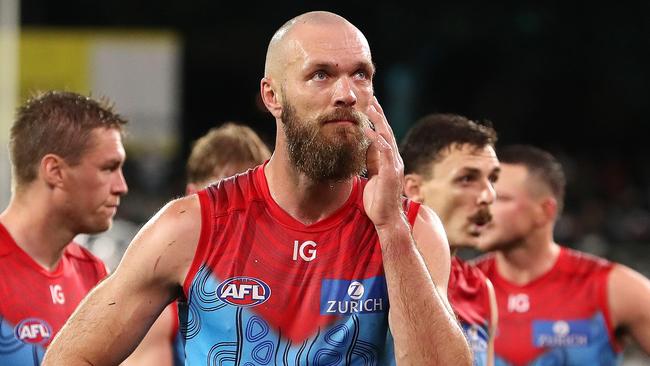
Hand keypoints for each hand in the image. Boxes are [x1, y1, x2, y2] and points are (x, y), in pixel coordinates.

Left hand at [363, 96, 404, 227]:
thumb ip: (372, 163)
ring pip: (387, 138)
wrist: (386, 219)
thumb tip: (364, 150)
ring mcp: (394, 165)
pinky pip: (383, 152)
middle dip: (379, 115)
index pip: (384, 136)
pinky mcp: (390, 172)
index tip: (370, 106)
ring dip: (378, 122)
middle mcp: (394, 160)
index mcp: (389, 160)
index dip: (378, 120)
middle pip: (387, 132)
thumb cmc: (378, 200)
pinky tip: (368, 129)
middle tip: (372, 99)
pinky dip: (376, 139)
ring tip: (370, 107)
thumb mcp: (373, 176)